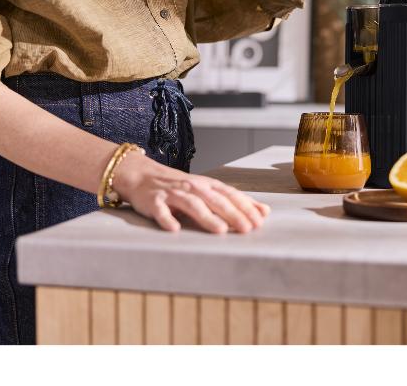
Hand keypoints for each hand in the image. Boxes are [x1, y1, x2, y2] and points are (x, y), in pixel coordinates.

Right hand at [112, 151, 270, 233]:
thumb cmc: (179, 187)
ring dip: (206, 217)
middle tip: (247, 229)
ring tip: (220, 230)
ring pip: (192, 204)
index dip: (245, 207)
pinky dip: (167, 218)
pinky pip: (161, 211)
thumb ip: (235, 201)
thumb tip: (264, 211)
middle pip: (215, 200)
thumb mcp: (208, 190)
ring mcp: (172, 194)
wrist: (141, 175)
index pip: (230, 195)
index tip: (259, 221)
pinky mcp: (154, 201)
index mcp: (207, 185)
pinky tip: (174, 228)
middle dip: (233, 214)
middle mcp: (192, 187)